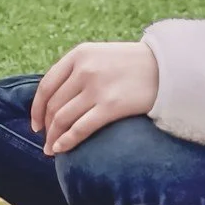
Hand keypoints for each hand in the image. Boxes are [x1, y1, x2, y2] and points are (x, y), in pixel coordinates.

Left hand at [30, 42, 159, 154]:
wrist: (169, 68)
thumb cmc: (135, 65)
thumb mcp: (102, 55)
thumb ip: (79, 70)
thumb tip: (56, 99)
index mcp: (79, 54)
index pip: (46, 85)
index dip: (37, 108)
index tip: (36, 124)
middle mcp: (84, 69)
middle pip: (54, 105)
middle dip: (47, 127)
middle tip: (46, 141)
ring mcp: (96, 87)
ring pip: (63, 118)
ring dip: (54, 138)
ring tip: (52, 150)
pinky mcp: (111, 106)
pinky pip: (80, 128)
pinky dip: (67, 141)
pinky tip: (62, 150)